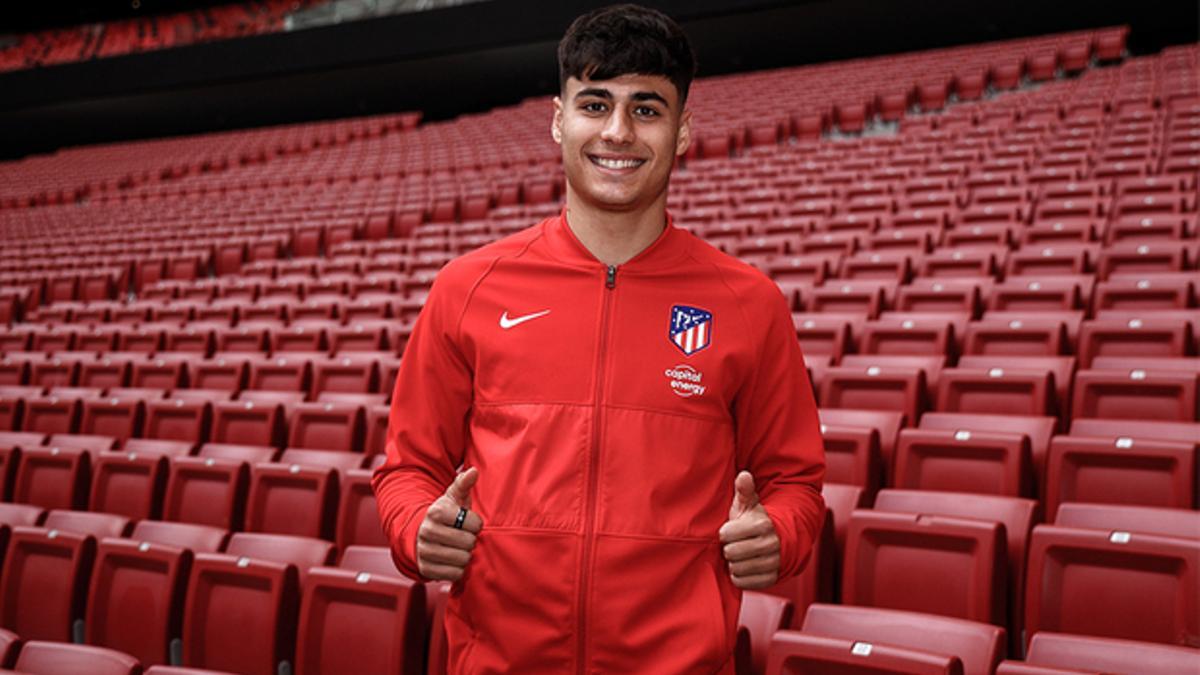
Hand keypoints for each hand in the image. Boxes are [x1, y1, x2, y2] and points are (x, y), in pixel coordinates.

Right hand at [416, 467, 483, 580]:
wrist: (420, 534)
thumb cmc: (444, 516)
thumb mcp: (453, 498)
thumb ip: (463, 484)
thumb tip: (473, 471)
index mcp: (437, 512)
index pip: (475, 524)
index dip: (475, 524)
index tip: (467, 523)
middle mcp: (428, 531)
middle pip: (469, 543)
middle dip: (470, 540)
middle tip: (462, 536)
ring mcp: (425, 551)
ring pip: (463, 559)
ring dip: (465, 555)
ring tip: (457, 547)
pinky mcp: (425, 569)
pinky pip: (455, 574)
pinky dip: (457, 569)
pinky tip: (451, 560)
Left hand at [718, 471, 780, 589]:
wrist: (779, 541)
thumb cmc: (755, 521)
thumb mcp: (750, 504)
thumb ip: (744, 490)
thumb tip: (744, 475)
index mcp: (762, 524)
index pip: (726, 534)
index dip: (724, 533)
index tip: (730, 531)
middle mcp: (770, 544)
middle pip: (731, 552)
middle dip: (729, 548)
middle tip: (735, 544)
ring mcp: (772, 563)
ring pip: (736, 568)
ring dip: (734, 563)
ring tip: (740, 555)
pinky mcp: (770, 579)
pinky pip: (742, 582)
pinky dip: (739, 576)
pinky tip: (743, 566)